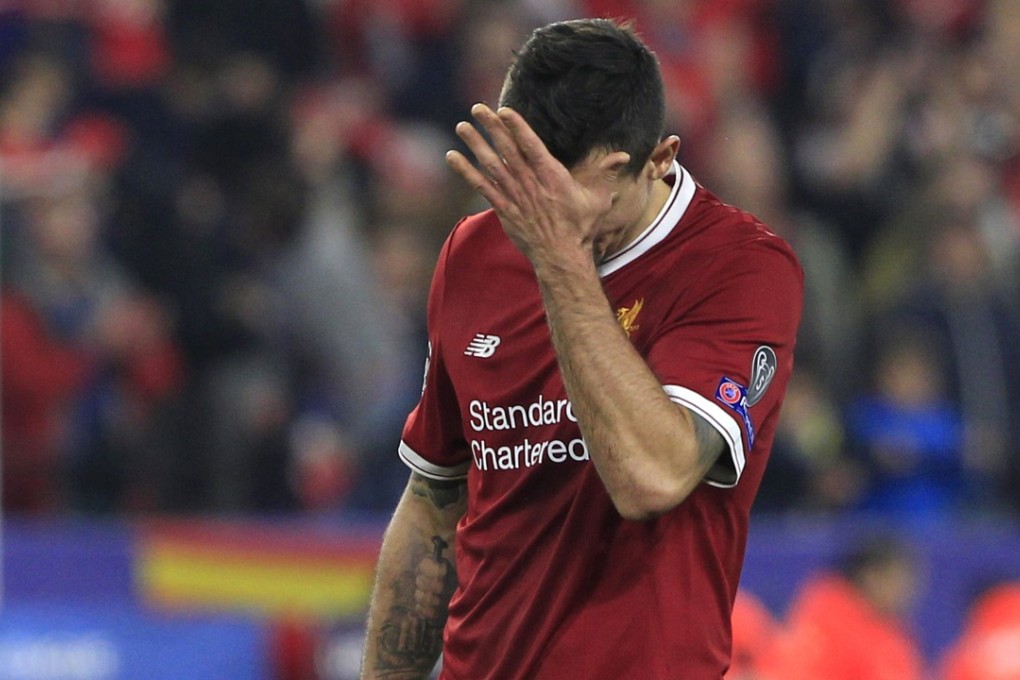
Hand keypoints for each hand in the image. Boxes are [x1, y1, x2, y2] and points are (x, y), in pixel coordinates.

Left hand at [445, 104, 627, 269]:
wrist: (561, 256)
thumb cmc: (581, 227)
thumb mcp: (598, 198)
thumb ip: (606, 172)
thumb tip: (625, 156)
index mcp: (552, 176)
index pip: (531, 145)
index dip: (517, 126)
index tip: (504, 109)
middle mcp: (530, 183)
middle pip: (507, 149)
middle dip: (492, 127)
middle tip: (477, 108)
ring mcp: (514, 196)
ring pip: (491, 165)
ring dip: (476, 144)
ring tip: (462, 126)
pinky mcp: (503, 209)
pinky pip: (481, 186)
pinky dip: (466, 171)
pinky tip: (453, 157)